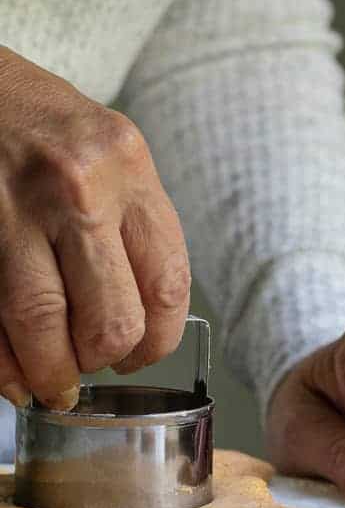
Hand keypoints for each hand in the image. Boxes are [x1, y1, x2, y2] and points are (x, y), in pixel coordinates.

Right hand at [0, 47, 190, 408]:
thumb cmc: (42, 124)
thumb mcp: (110, 155)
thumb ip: (132, 230)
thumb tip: (138, 327)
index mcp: (128, 169)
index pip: (166, 286)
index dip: (156, 342)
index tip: (140, 356)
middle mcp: (77, 188)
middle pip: (111, 320)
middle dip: (100, 360)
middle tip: (90, 364)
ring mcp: (13, 209)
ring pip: (44, 327)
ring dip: (49, 373)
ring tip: (50, 383)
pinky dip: (1, 363)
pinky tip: (11, 375)